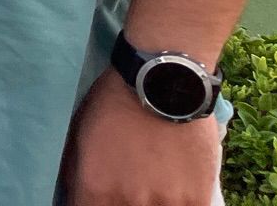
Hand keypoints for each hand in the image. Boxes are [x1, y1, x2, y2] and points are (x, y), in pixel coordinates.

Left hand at [60, 68, 219, 205]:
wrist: (163, 83)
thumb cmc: (116, 102)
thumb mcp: (82, 135)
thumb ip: (80, 172)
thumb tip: (79, 195)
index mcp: (95, 186)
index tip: (98, 198)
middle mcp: (128, 201)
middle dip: (121, 202)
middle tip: (128, 188)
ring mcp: (165, 203)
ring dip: (151, 203)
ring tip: (152, 187)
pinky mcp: (197, 200)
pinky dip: (178, 204)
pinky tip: (173, 194)